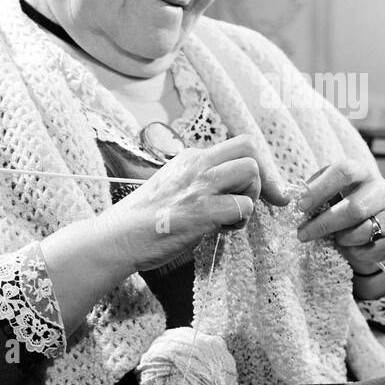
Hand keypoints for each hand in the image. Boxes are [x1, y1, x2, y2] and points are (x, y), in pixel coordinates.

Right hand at [99, 135, 290, 272]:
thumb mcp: (173, 184)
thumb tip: (233, 188)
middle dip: (262, 178)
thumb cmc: (145, 218)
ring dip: (251, 198)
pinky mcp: (200, 211)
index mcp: (191, 157)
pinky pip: (242, 207)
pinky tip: (221, 231)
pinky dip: (239, 221)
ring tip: (231, 218)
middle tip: (256, 203)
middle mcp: (196, 165)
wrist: (116, 238)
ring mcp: (199, 187)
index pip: (240, 146)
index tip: (267, 190)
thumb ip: (201, 180)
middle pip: (250, 150)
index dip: (260, 169)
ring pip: (251, 172)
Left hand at [294, 160, 384, 275]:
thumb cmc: (342, 205)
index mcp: (361, 172)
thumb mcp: (329, 193)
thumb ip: (314, 193)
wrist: (371, 227)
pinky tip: (350, 247)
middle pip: (354, 208)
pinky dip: (354, 251)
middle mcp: (381, 189)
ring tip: (333, 238)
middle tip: (302, 234)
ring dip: (341, 239)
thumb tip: (294, 200)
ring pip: (362, 231)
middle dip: (324, 223)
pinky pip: (370, 249)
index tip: (301, 206)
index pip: (344, 172)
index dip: (320, 188)